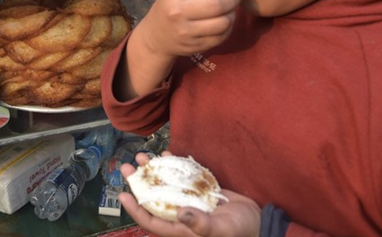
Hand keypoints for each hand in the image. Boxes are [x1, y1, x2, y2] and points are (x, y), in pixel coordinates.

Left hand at [120, 152, 260, 236]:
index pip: (151, 220)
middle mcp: (180, 216)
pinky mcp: (198, 192)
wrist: (259, 222)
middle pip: (153, 198)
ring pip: (164, 186)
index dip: (135, 209)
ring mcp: (189, 202)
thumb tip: (180, 214)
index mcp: (181, 229)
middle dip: (139, 183)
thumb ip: (201, 224)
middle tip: (127, 166)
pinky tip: (166, 153)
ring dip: (153, 171)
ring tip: (142, 155)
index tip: (122, 194)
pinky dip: (173, 166)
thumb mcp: (222, 229)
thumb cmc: (240, 231)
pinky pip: (181, 178)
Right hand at [132, 0, 240, 58]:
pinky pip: (222, 36)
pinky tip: (224, 22)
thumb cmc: (168, 8)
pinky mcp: (196, 46)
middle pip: (217, 3)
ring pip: (223, 22)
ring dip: (232, 14)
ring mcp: (187, 32)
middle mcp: (178, 12)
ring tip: (230, 10)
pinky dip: (228, 27)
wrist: (155, 38)